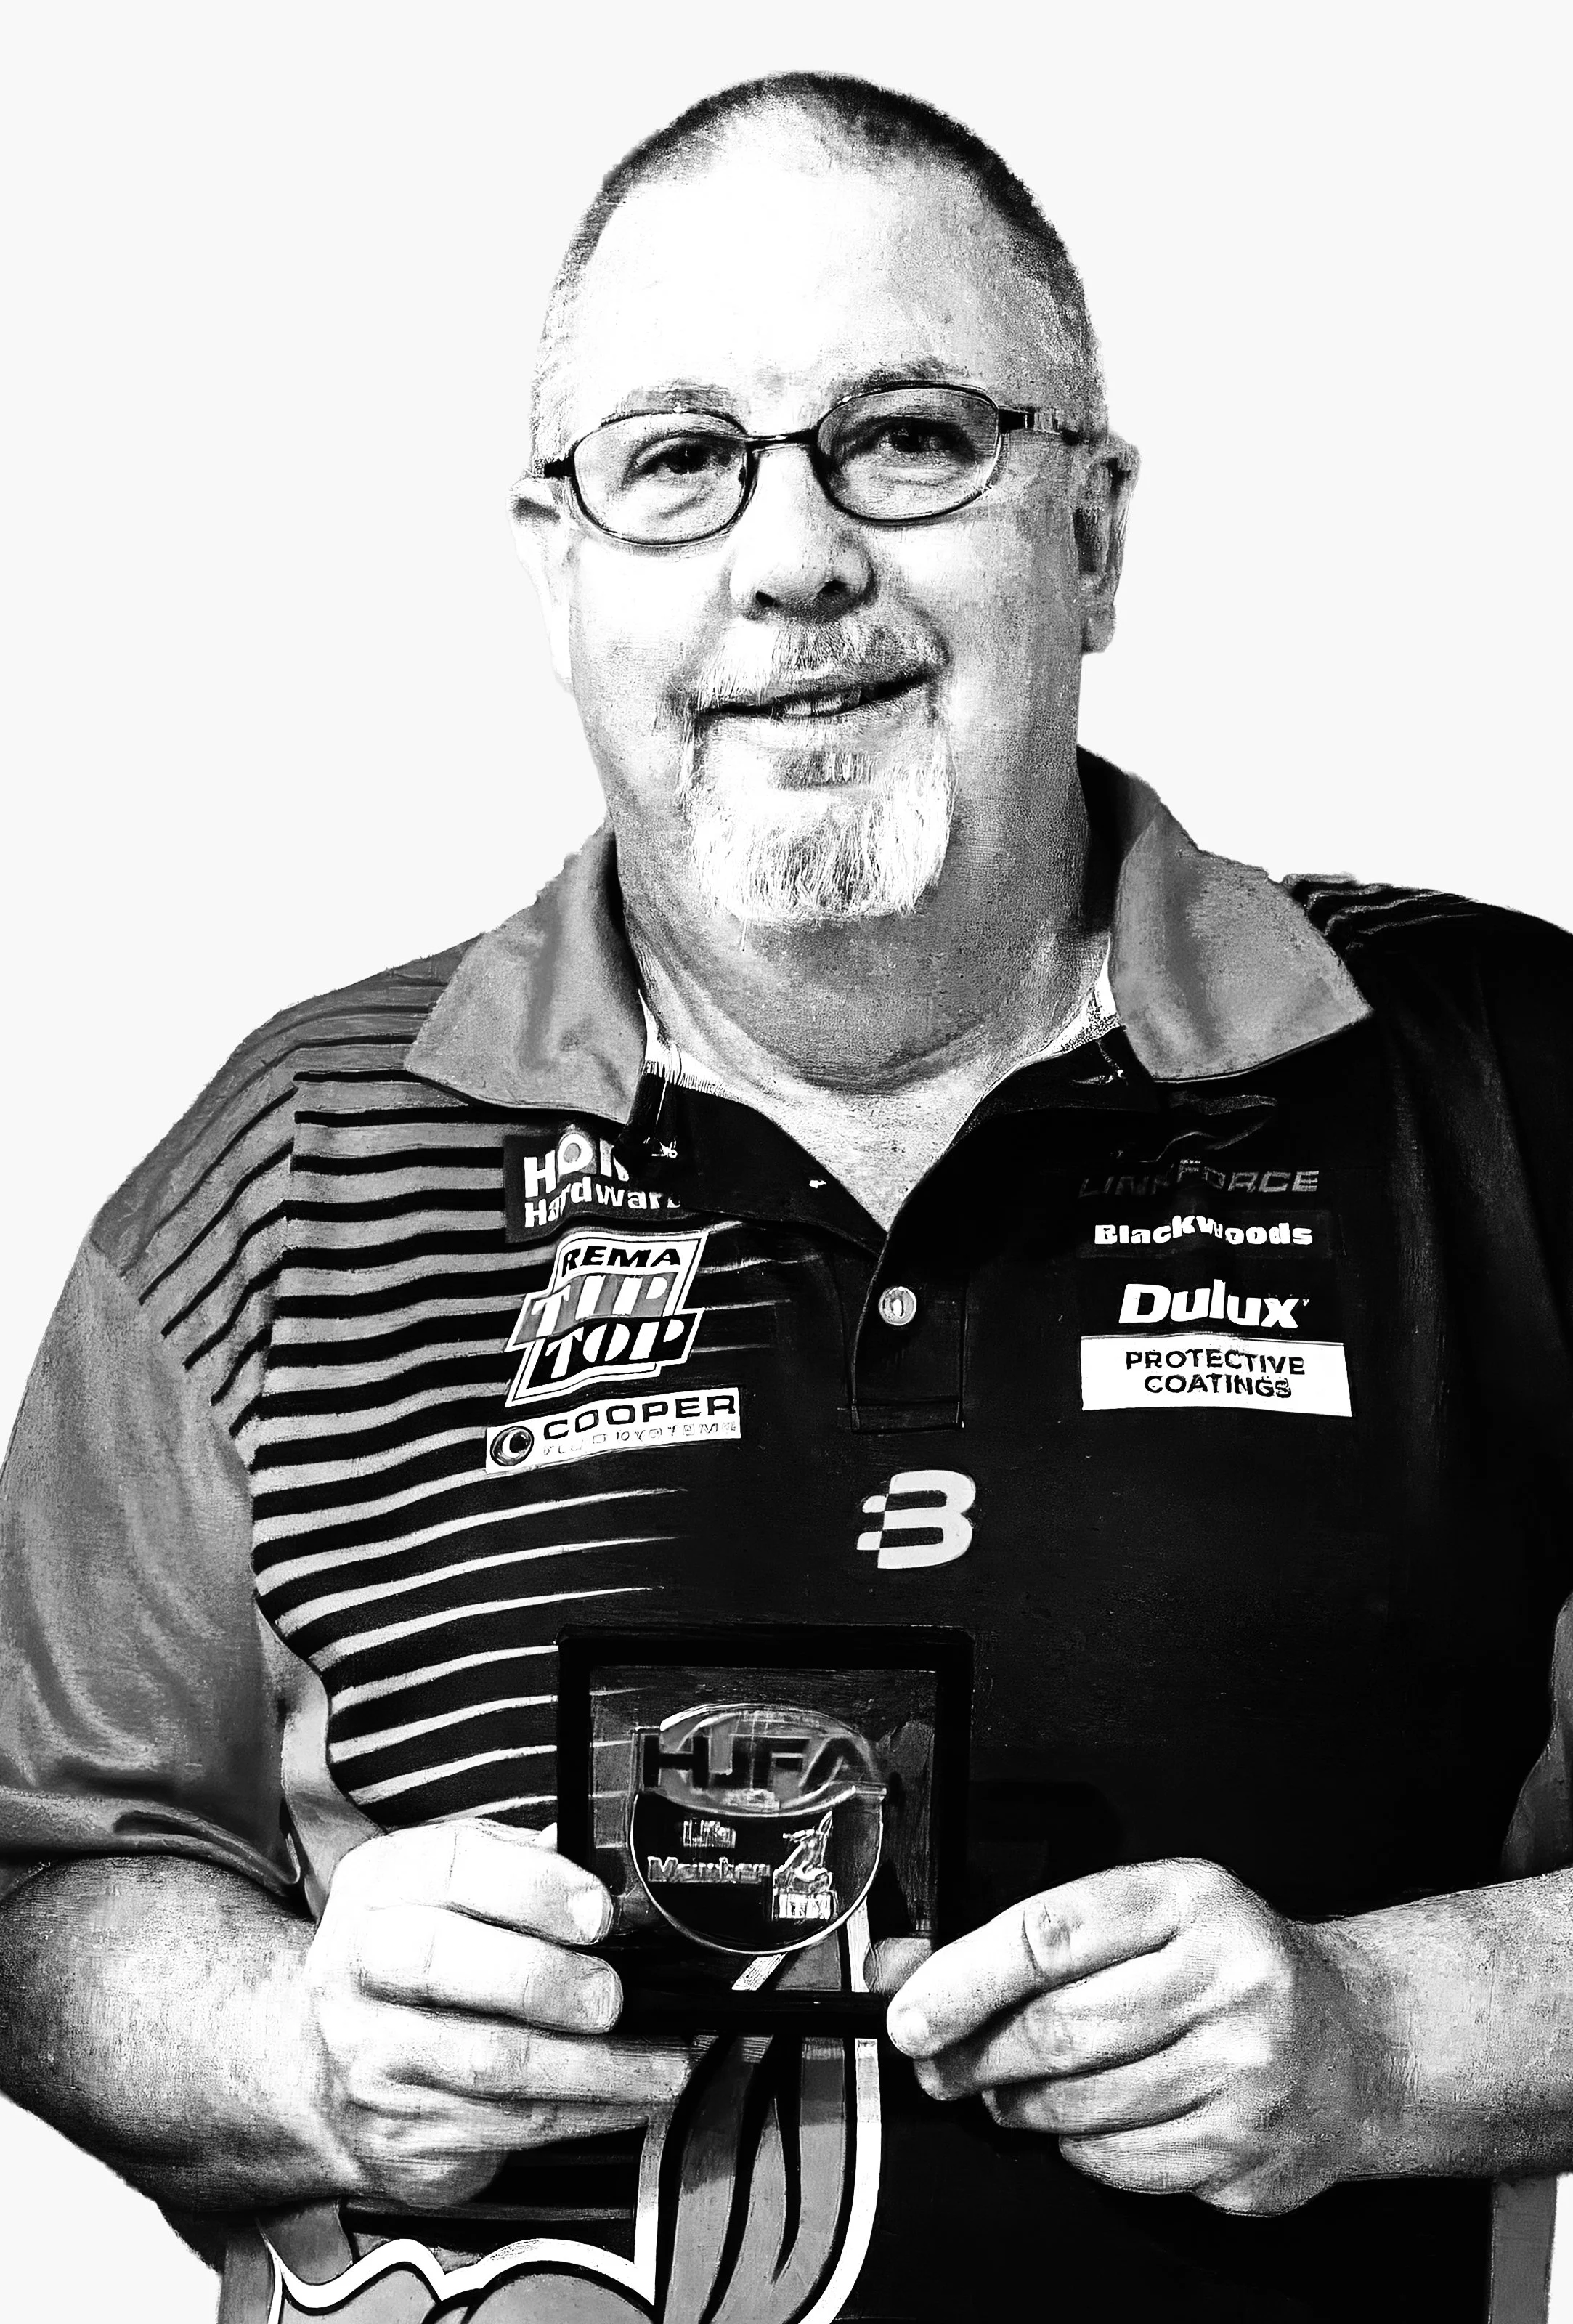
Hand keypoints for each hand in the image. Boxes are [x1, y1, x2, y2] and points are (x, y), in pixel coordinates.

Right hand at [296, 1822, 694, 2209]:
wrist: (328, 2073)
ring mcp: (371, 2054)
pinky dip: (584, 2113)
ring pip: (487, 2060)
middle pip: (442, 1962)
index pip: (449, 1866)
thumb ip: (521, 1866)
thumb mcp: (453, 1891)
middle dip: (545, 1979)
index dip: (532, 1886)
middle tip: (611, 1994)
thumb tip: (610, 1861)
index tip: (598, 1911)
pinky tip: (629, 2098)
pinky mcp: (399, 2131)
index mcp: (380, 1886)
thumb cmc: (419, 1963)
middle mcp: (357, 1965)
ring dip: (590, 2065)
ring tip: (659, 2061)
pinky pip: (506, 2125)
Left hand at [885, 1859, 1389, 2214]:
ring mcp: (1247, 2075)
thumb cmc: (1232, 1963)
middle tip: (940, 2063)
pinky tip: (1083, 2123)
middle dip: (976, 2055)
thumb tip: (905, 1967)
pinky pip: (1122, 2165)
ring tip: (1005, 2091)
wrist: (1360, 2040)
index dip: (961, 1979)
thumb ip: (1027, 1936)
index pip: (1048, 1935)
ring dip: (1018, 2106)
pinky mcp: (1250, 2155)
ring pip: (1082, 2108)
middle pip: (1058, 2031)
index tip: (908, 2011)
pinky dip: (1079, 2149)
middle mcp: (1228, 1982)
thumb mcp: (1146, 1913)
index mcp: (1191, 1901)